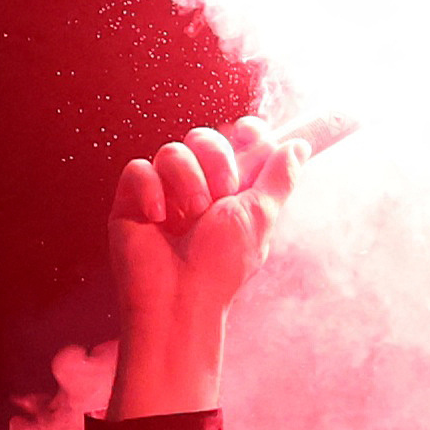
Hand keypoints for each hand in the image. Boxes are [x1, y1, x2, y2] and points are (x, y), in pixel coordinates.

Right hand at [107, 125, 297, 419]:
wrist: (180, 299)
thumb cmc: (221, 266)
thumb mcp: (258, 218)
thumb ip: (278, 179)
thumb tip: (298, 145)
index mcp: (231, 190)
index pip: (238, 142)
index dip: (247, 131)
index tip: (250, 132)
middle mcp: (197, 187)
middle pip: (204, 137)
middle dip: (216, 160)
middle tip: (221, 195)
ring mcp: (163, 192)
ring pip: (172, 150)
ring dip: (186, 181)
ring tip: (190, 218)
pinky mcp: (131, 201)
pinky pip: (139, 169)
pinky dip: (151, 191)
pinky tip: (158, 219)